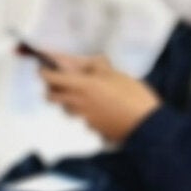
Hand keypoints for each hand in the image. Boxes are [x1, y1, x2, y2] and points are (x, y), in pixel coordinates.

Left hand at [40, 56, 160, 142]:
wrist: (146, 124)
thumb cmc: (132, 96)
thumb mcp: (116, 74)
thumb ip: (98, 67)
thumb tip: (88, 63)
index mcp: (80, 85)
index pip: (50, 78)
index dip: (44, 71)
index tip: (45, 67)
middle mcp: (76, 102)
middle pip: (51, 96)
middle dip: (53, 88)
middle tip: (63, 82)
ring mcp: (83, 117)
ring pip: (65, 108)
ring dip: (68, 101)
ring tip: (84, 95)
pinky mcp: (92, 127)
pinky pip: (81, 118)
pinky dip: (85, 112)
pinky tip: (100, 108)